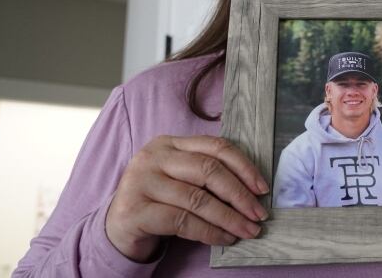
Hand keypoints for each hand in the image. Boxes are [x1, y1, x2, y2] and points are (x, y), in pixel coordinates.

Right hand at [106, 135, 268, 261]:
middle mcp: (154, 157)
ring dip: (229, 218)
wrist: (118, 227)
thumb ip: (208, 174)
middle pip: (209, 170)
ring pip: (198, 198)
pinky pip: (183, 221)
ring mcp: (141, 181)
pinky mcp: (136, 210)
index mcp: (170, 143)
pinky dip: (209, 232)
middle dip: (240, 194)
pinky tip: (224, 238)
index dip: (244, 167)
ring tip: (247, 230)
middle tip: (259, 214)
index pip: (215, 147)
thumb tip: (254, 190)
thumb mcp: (181, 178)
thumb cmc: (159, 200)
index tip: (263, 188)